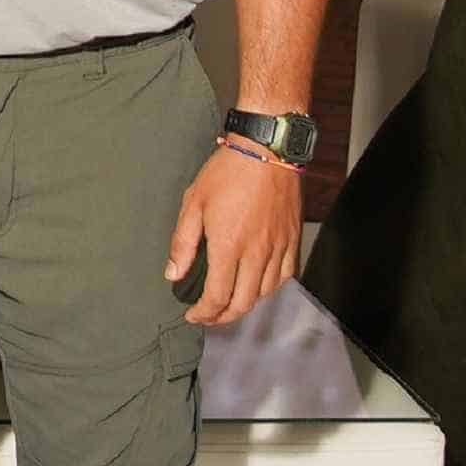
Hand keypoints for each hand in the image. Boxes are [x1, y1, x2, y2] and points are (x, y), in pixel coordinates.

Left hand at [164, 141, 300, 328]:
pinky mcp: (292, 239)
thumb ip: (183, 243)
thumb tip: (173, 273)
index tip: (194, 315)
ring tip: (231, 302)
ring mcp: (278, 247)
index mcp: (229, 246)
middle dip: (223, 316)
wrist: (266, 149)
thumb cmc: (228, 172)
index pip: (217, 296)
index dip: (204, 313)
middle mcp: (256, 252)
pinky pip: (286, 275)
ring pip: (265, 293)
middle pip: (243, 302)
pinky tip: (260, 284)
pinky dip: (271, 288)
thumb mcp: (194, 203)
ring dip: (246, 304)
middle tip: (210, 315)